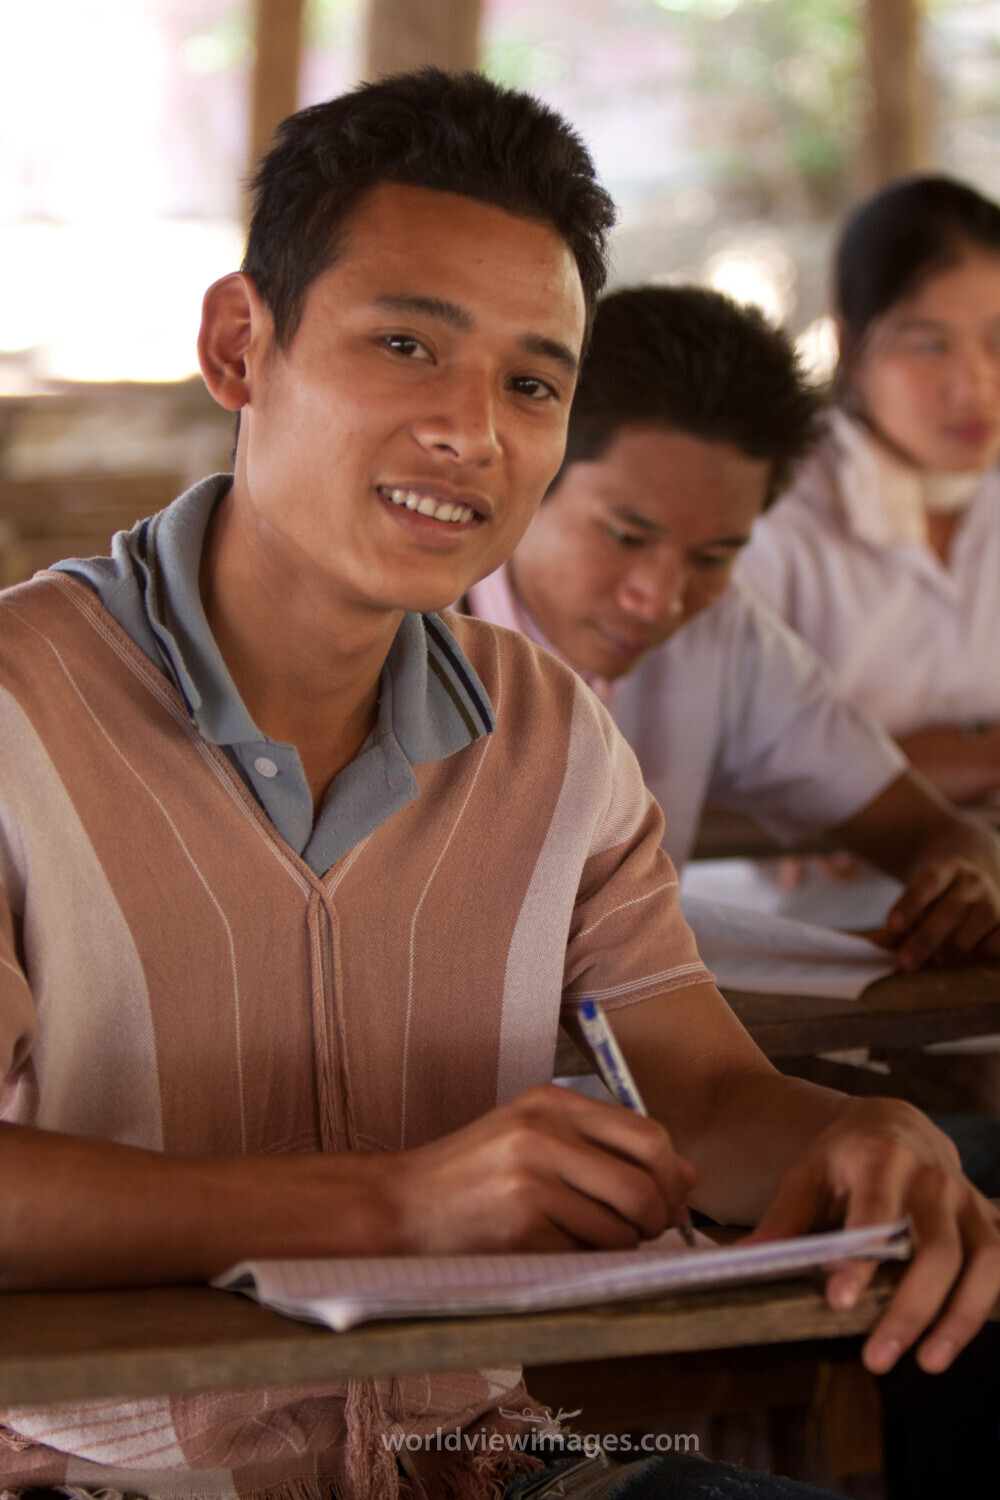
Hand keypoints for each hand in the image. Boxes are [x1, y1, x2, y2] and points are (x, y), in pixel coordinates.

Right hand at [379, 1083, 697, 1255]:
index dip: (671, 1176)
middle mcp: (542, 1133)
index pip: (649, 1135)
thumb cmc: (474, 1174)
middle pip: (645, 1185)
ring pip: (620, 1229)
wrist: (400, 1207)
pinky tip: (549, 1248)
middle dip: (656, 1219)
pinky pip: (585, 1255)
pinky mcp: (520, 1228)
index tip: (668, 1200)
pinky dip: (581, 1261)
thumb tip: (689, 1176)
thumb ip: (606, 1148)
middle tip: (642, 1232)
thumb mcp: (537, 1138)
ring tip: (581, 1238)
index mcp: (551, 1102)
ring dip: (616, 1246)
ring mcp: (531, 1181)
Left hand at [743, 1097, 999, 1372]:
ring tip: (927, 1363)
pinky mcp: (987, 1218)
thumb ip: (784, 1218)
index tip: (839, 1301)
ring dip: (959, 1317)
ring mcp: (966, 1197)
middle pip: (935, 1249)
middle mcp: (932, 1176)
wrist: (894, 1122)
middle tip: (875, 1358)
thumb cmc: (844, 1156)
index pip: (875, 1213)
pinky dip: (984, 1303)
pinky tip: (958, 1341)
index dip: (860, 1260)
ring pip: (981, 1261)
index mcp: (882, 1156)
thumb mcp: (807, 1174)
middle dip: (910, 1309)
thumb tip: (745, 1259)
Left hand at [881, 856, 999, 968]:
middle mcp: (974, 880)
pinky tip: (964, 963)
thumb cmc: (937, 900)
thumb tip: (876, 943)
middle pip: (951, 908)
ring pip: (980, 920)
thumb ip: (898, 924)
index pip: (927, 882)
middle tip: (904, 963)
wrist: (978, 882)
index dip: (909, 904)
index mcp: (946, 867)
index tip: (891, 927)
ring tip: (936, 962)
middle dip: (926, 938)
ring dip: (956, 945)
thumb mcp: (916, 900)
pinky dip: (983, 952)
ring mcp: (995, 898)